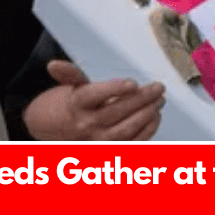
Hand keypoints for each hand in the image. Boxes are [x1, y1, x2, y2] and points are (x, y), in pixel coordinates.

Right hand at [22, 60, 164, 140]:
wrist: (60, 134)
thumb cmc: (74, 106)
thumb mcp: (71, 88)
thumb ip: (71, 75)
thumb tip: (53, 64)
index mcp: (77, 104)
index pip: (94, 96)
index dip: (114, 89)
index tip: (133, 83)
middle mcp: (86, 124)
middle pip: (116, 111)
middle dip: (141, 99)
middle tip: (159, 88)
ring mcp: (98, 140)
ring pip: (126, 129)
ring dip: (147, 114)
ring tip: (160, 100)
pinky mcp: (110, 150)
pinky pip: (132, 143)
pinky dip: (147, 130)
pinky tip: (155, 116)